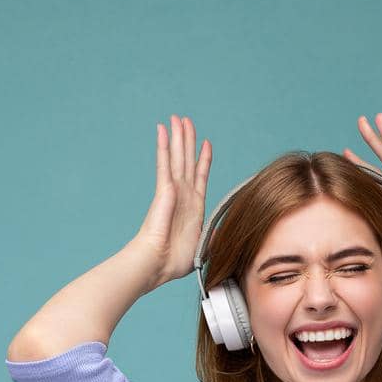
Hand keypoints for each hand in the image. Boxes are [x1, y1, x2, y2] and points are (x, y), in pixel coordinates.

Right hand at [129, 114, 212, 286]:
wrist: (157, 263)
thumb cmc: (174, 261)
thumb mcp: (203, 247)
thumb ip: (214, 237)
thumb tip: (224, 236)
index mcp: (194, 206)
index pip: (200, 176)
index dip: (203, 159)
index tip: (206, 143)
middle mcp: (183, 194)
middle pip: (186, 160)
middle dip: (187, 140)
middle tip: (185, 120)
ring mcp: (173, 190)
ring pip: (177, 156)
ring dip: (178, 136)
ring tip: (177, 117)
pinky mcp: (164, 190)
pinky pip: (165, 163)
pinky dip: (164, 146)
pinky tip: (162, 129)